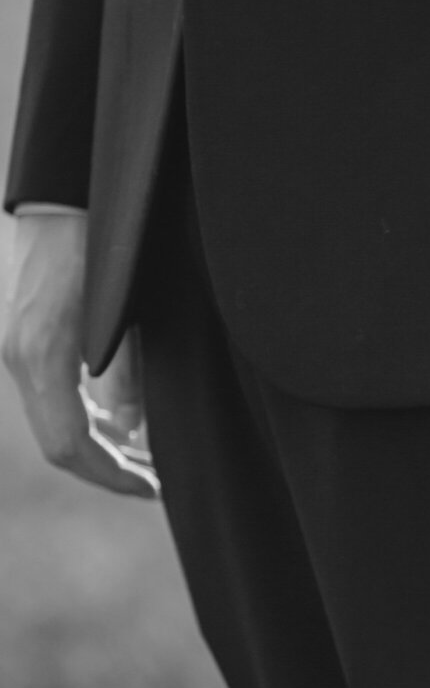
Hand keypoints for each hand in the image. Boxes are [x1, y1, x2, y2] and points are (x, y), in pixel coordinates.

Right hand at [3, 212, 157, 498]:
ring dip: (98, 446)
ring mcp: (18, 348)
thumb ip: (127, 374)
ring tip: (143, 459)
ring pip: (53, 421)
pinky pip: (51, 397)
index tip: (152, 487)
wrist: (68, 199)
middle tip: (153, 481)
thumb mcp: (126, 313)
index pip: (70, 445)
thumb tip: (131, 429)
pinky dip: (84, 418)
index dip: (112, 475)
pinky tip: (120, 423)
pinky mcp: (25, 339)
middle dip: (108, 468)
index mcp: (45, 357)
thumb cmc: (105, 246)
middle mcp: (22, 357)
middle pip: (60, 442)